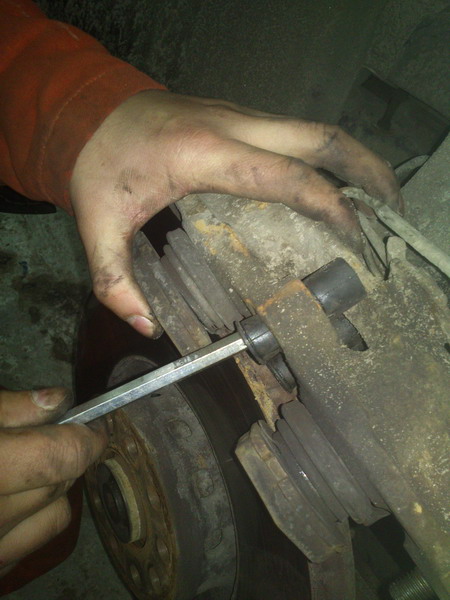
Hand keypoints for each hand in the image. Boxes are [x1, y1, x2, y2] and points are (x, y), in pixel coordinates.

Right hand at [0, 388, 106, 576]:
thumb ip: (10, 408)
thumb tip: (58, 401)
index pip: (60, 457)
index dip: (87, 437)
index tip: (95, 425)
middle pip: (60, 484)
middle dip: (69, 455)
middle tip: (60, 436)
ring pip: (55, 517)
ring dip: (55, 488)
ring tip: (30, 466)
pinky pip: (30, 544)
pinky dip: (34, 520)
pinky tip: (15, 499)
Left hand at [70, 91, 400, 336]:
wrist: (89, 109)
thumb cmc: (97, 164)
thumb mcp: (96, 225)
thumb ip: (114, 280)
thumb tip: (145, 327)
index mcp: (204, 153)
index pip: (285, 175)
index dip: (330, 203)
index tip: (357, 234)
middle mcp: (234, 125)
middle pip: (321, 137)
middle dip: (367, 169)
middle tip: (391, 211)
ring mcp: (241, 116)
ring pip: (316, 129)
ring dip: (353, 159)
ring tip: (376, 201)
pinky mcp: (241, 118)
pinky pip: (296, 134)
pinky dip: (326, 158)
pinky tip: (331, 186)